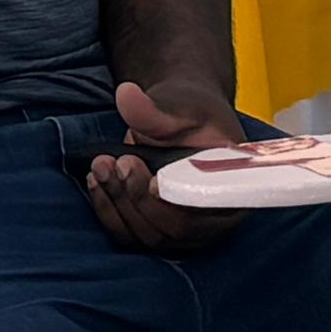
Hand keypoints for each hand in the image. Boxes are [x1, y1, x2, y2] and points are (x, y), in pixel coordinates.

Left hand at [82, 75, 245, 254]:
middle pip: (175, 230)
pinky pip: (130, 234)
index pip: (207, 210)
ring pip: (148, 236)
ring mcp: (186, 230)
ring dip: (118, 202)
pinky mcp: (158, 230)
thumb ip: (155, 108)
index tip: (151, 182)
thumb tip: (126, 96)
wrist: (181, 121)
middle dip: (138, 197)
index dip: (178, 203)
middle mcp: (214, 218)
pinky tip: (96, 182)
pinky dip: (108, 210)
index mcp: (233, 189)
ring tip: (101, 166)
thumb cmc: (191, 114)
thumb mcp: (178, 104)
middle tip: (119, 162)